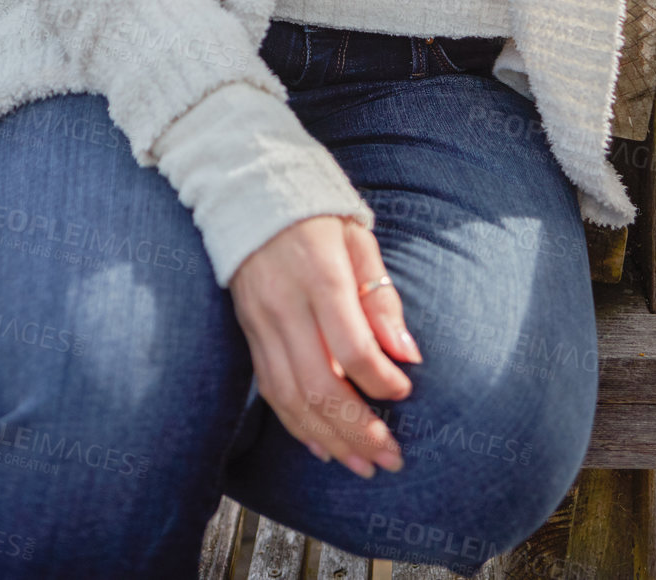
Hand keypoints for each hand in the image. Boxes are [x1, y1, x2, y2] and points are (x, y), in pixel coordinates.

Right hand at [229, 214, 422, 477]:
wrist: (248, 191)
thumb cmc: (315, 211)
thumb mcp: (357, 238)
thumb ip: (381, 297)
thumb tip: (407, 355)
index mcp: (320, 275)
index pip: (353, 347)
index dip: (382, 380)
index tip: (405, 392)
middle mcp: (285, 306)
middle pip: (320, 386)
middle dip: (358, 430)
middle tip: (391, 457)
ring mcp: (261, 323)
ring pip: (292, 398)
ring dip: (329, 439)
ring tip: (362, 465)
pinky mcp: (248, 333)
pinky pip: (270, 390)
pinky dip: (296, 425)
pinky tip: (321, 445)